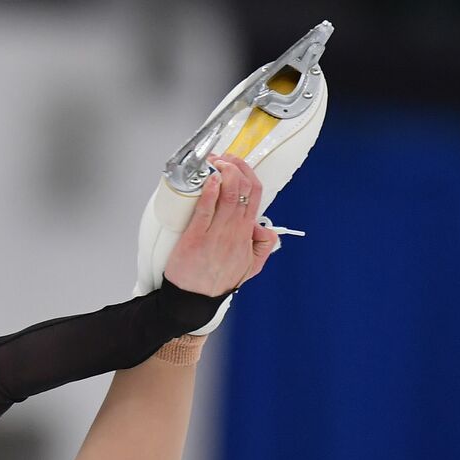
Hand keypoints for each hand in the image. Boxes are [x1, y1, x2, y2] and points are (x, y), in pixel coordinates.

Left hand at [162, 153, 279, 296]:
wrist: (193, 301)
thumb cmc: (215, 282)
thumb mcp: (249, 267)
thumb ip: (262, 246)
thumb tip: (266, 228)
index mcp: (246, 234)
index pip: (255, 195)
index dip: (248, 173)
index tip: (237, 164)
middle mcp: (234, 231)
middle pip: (243, 189)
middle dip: (235, 166)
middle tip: (223, 157)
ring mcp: (216, 234)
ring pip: (228, 194)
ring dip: (223, 172)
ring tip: (216, 162)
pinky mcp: (195, 238)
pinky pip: (206, 209)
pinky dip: (209, 191)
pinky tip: (209, 179)